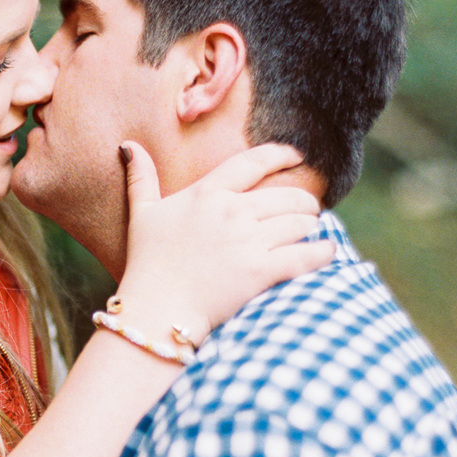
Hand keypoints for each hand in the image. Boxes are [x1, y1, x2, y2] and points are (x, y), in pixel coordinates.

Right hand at [115, 142, 333, 347]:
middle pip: (286, 196)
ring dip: (310, 226)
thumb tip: (129, 146)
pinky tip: (328, 251)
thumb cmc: (146, 264)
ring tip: (312, 232)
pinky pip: (305, 255)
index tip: (297, 156)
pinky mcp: (261, 271)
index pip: (253, 162)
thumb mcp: (141, 215)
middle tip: (309, 209)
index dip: (280, 155)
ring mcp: (248, 241)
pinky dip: (321, 252)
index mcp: (207, 194)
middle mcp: (231, 212)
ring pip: (299, 223)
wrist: (156, 310)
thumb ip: (141, 179)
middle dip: (303, 202)